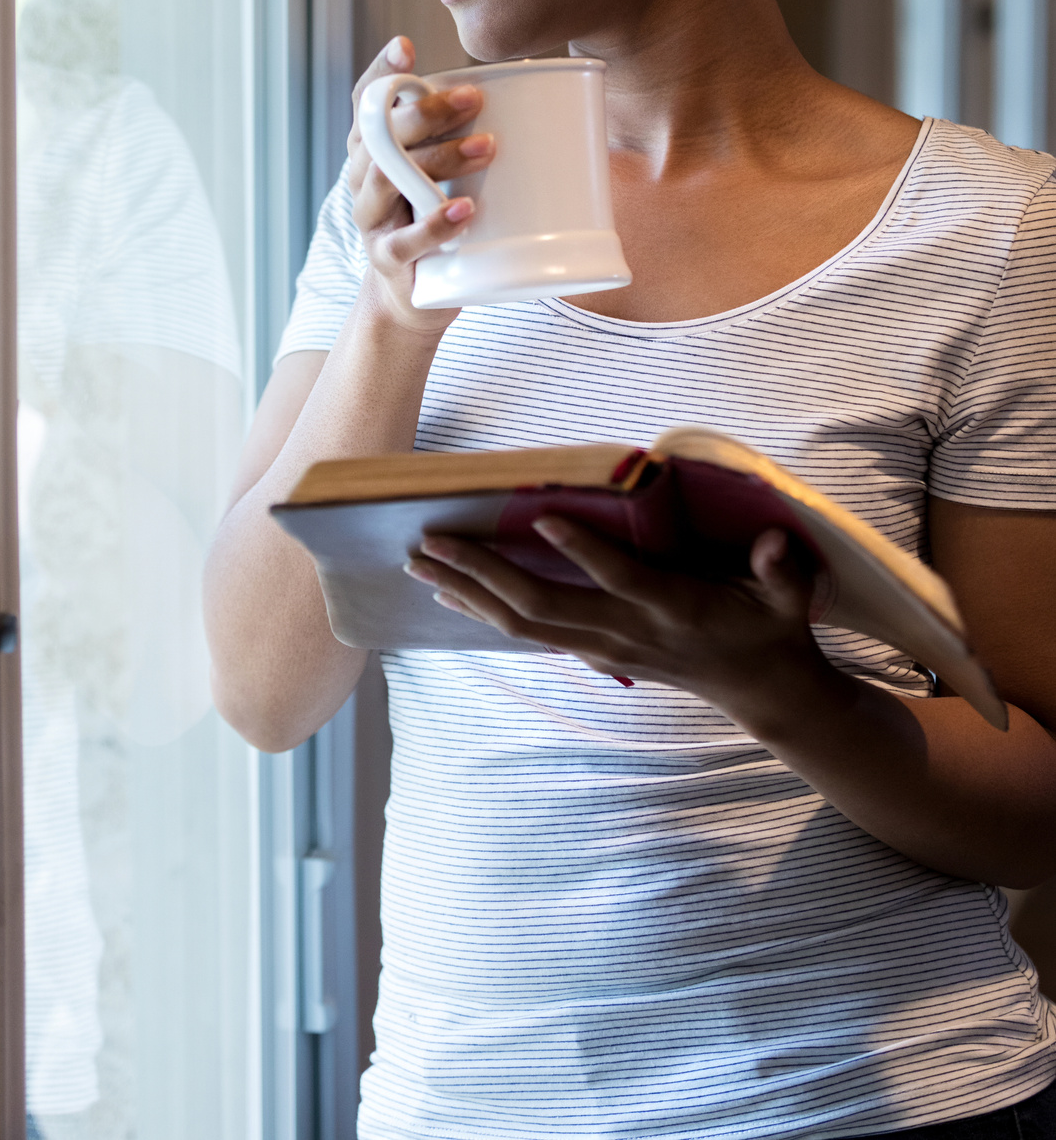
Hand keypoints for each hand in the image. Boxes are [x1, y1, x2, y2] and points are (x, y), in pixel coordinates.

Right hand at [347, 37, 492, 335]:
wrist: (413, 298)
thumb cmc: (437, 222)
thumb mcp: (441, 176)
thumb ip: (464, 139)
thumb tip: (540, 103)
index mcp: (373, 151)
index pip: (365, 103)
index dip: (380, 72)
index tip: (405, 46)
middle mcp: (362, 180)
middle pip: (381, 136)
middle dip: (427, 112)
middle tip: (475, 99)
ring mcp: (372, 221)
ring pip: (388, 180)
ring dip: (440, 158)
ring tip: (486, 147)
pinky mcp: (388, 260)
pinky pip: (404, 241)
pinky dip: (434, 225)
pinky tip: (463, 210)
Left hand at [405, 520, 827, 719]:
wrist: (761, 692)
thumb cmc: (771, 627)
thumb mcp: (788, 599)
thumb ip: (781, 571)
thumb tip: (776, 544)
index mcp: (673, 608)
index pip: (621, 578)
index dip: (584, 552)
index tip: (544, 517)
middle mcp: (627, 632)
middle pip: (544, 605)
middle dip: (483, 572)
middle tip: (432, 540)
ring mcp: (604, 648)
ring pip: (522, 624)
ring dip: (468, 593)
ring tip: (420, 563)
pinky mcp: (592, 653)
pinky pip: (527, 633)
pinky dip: (484, 612)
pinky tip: (449, 594)